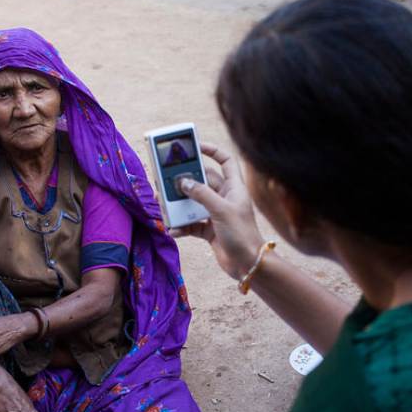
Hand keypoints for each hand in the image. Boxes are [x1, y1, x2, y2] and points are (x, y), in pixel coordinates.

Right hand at [170, 143, 265, 279]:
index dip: (212, 150)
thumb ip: (202, 194)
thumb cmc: (242, 234)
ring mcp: (217, 214)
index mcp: (234, 188)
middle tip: (166, 179)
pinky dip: (181, 226)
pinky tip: (174, 229)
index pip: (225, 161)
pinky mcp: (210, 230)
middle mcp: (225, 198)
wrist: (248, 265)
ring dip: (179, 205)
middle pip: (202, 182)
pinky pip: (191, 223)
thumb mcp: (221, 210)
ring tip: (163, 205)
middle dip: (185, 181)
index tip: (194, 147)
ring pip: (193, 203)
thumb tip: (183, 182)